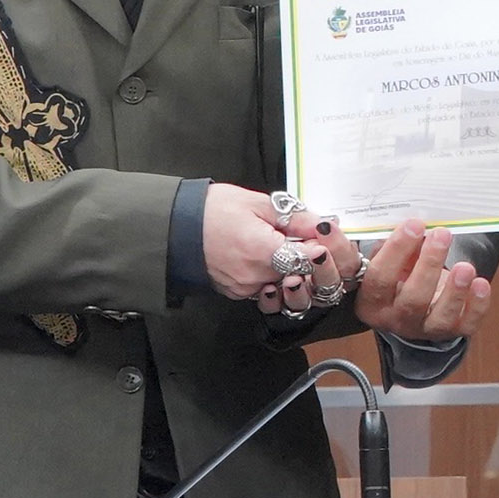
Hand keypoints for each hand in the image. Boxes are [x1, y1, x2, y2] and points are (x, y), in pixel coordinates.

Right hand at [205, 186, 358, 311]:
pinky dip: (270, 274)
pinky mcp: (236, 293)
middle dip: (307, 259)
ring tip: (280, 247)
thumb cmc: (213, 210)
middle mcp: (255, 276)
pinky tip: (265, 257)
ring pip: (284, 284)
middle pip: (300, 275)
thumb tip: (322, 226)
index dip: (320, 249)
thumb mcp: (258, 204)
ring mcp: (245, 288)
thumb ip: (295, 217)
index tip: (321, 239)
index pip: (310, 260)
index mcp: (263, 251)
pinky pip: (264, 288)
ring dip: (289, 269)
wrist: (176, 226)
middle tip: (303, 240)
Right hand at [353, 222, 491, 343]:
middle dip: (429, 265)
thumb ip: (398, 245)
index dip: (396, 250)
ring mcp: (425, 329)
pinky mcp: (453, 332)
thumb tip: (415, 224)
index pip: (380, 278)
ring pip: (440, 318)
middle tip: (441, 236)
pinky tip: (481, 284)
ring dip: (455, 291)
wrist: (416, 303)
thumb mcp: (391, 260)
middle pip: (413, 299)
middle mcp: (397, 319)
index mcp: (373, 301)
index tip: (414, 225)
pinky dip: (477, 305)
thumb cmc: (401, 274)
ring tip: (465, 267)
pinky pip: (466, 324)